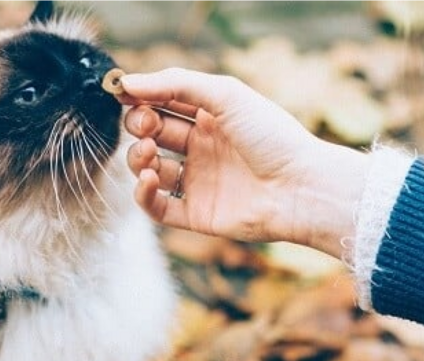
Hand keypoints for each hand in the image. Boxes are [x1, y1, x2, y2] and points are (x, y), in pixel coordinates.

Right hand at [119, 68, 369, 258]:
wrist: (301, 187)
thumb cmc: (272, 136)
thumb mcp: (225, 95)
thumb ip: (176, 84)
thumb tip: (128, 82)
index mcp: (211, 117)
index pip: (164, 103)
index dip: (141, 98)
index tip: (122, 93)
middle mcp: (202, 148)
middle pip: (152, 134)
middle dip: (139, 126)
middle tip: (145, 125)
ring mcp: (199, 182)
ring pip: (149, 169)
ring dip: (137, 158)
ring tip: (148, 153)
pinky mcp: (197, 214)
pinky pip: (157, 207)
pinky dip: (143, 194)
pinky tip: (149, 179)